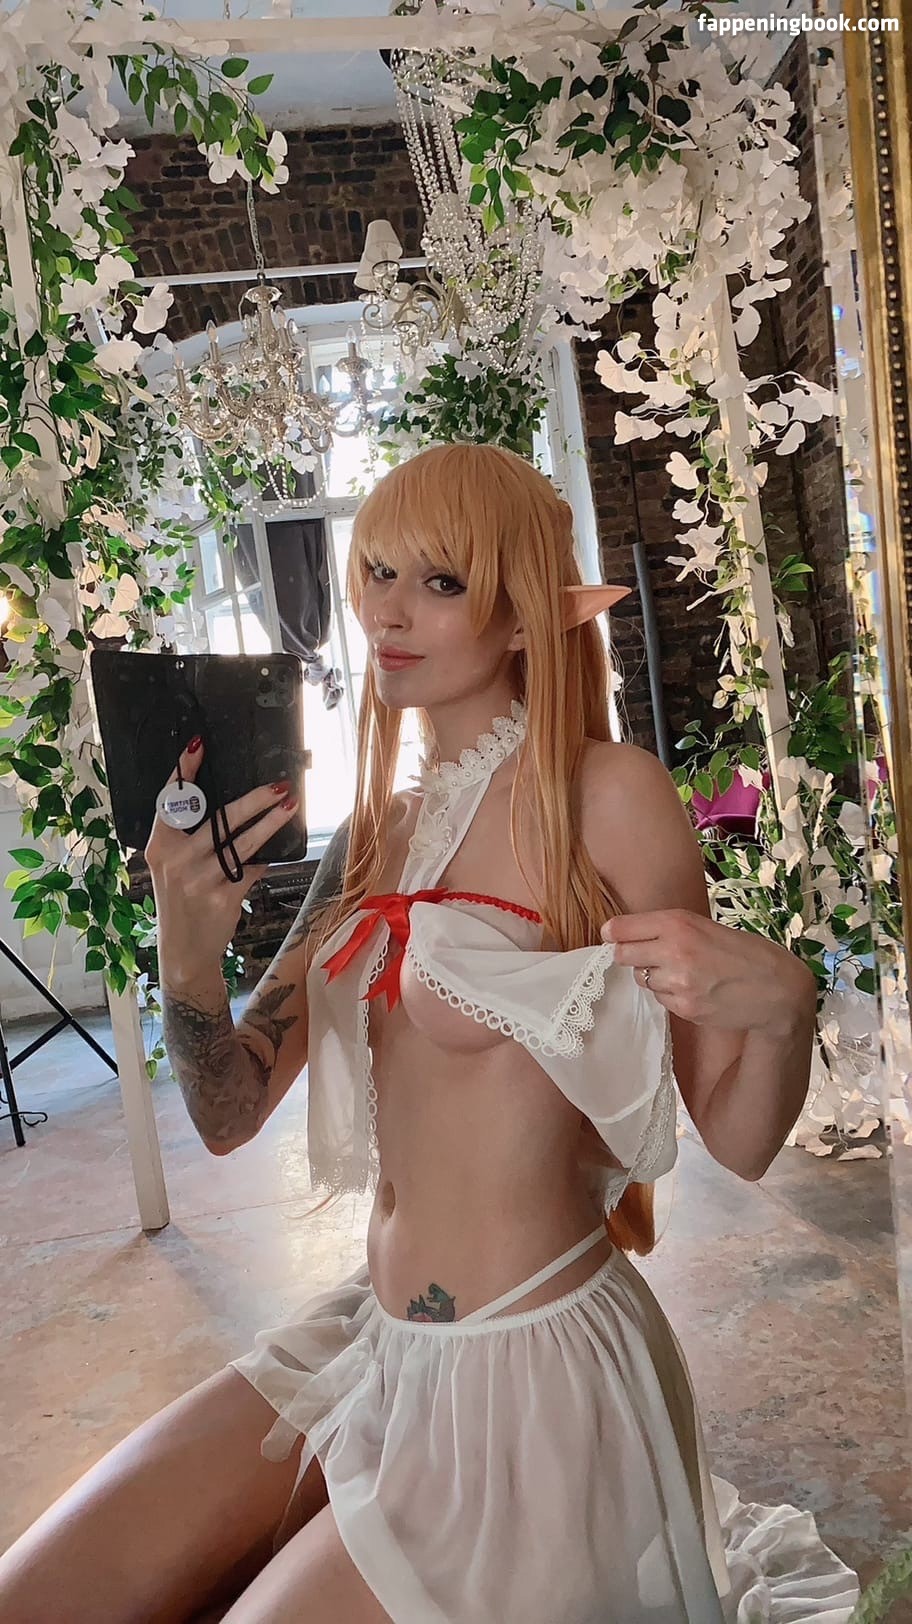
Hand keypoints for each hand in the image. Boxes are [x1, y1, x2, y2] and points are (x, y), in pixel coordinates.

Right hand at [145, 738, 298, 983]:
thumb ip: (189, 839)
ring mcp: (200, 879)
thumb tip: (229, 808)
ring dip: (270, 822)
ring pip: (241, 842)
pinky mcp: (223, 897)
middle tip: (278, 785)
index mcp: (160, 846)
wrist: (184, 951)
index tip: (198, 744)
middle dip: (252, 800)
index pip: (171, 800)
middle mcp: (177, 860)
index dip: (184, 771)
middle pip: (218, 819)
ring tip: (290, 804)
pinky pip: (251, 869)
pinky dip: (262, 861)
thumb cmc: (182, 901)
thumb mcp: (172, 867)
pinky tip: (273, 853)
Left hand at [600, 908, 817, 1036]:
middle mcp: (674, 951)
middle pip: (622, 955)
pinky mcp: (684, 1007)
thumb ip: (668, 929)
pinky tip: (695, 989)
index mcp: (679, 923)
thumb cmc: (744, 952)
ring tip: (684, 973)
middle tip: (647, 956)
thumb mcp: (705, 927)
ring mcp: (678, 982)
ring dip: (654, 976)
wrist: (777, 989)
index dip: (614, 933)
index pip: (622, 928)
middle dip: (630, 956)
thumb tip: (622, 933)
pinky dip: (670, 995)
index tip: (612, 935)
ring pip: (642, 979)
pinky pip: (660, 999)